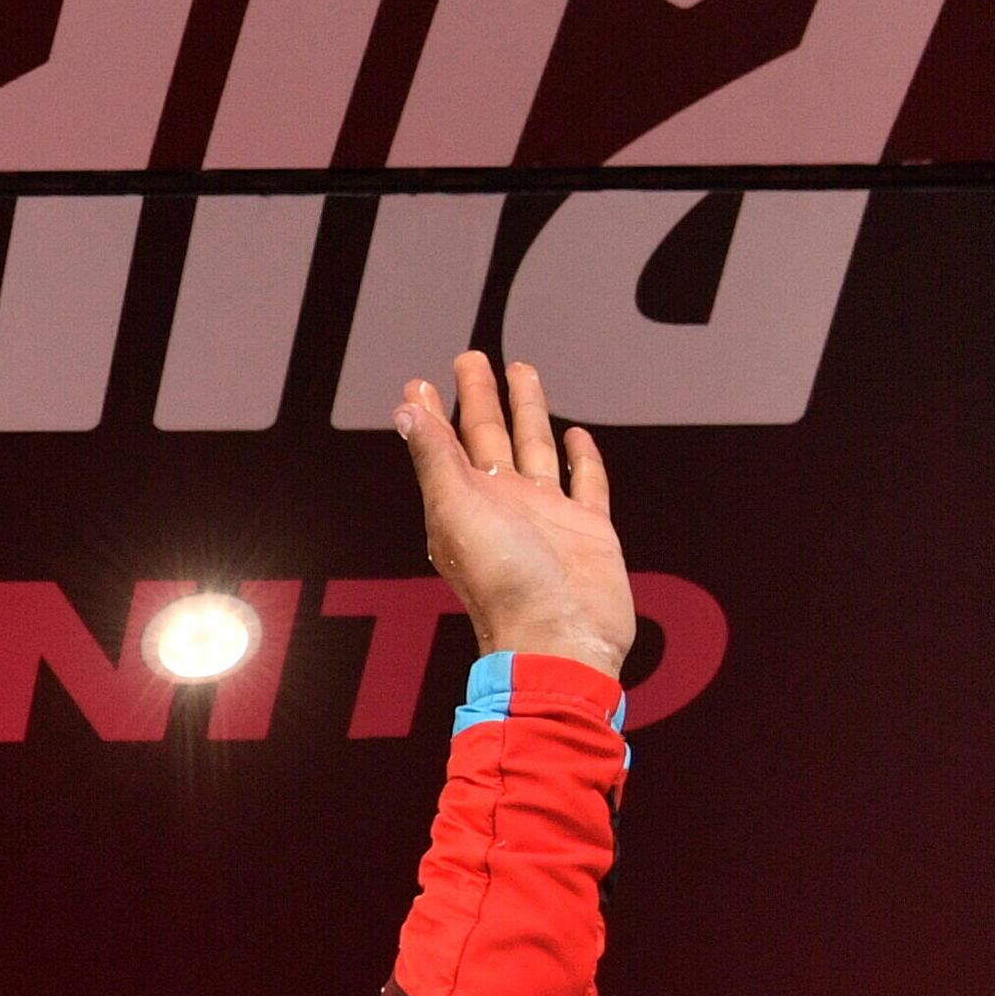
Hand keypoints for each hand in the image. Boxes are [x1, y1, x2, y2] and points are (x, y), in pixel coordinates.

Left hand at [394, 349, 631, 677]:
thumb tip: (405, 410)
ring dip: (528, 411)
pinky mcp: (589, 529)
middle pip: (489, 437)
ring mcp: (548, 515)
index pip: (444, 444)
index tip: (418, 383)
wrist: (561, 637)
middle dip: (480, 398)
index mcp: (465, 503)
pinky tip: (576, 435)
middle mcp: (504, 505)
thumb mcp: (458, 510)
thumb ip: (435, 458)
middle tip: (471, 358)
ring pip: (536, 448)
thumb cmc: (504, 583)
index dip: (431, 413)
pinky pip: (585, 483)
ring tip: (522, 371)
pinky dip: (582, 458)